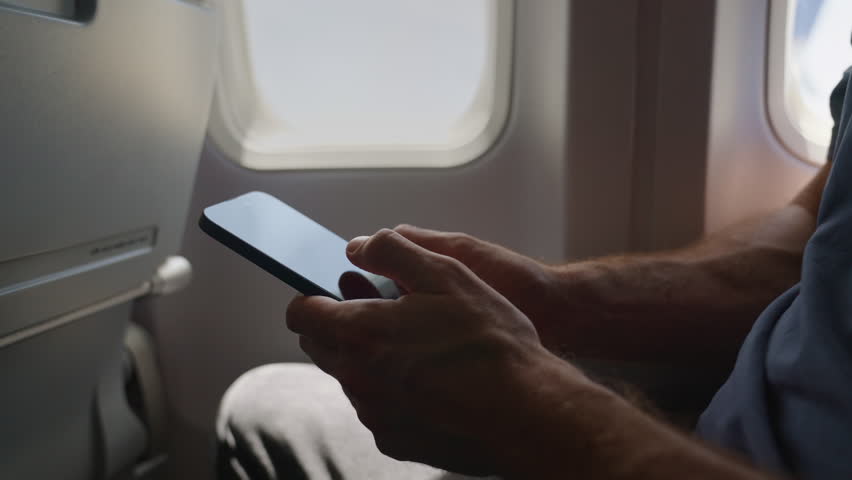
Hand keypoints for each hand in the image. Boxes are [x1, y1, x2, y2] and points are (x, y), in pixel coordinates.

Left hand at [287, 229, 569, 474]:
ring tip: (417, 344)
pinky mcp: (395, 441)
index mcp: (361, 334)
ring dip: (370, 357)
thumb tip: (359, 246)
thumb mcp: (446, 274)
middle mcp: (357, 379)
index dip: (314, 295)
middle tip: (384, 308)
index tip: (339, 288)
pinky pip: (378, 407)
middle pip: (321, 346)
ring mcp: (375, 415)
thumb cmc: (490, 344)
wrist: (528, 414)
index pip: (301, 313)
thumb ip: (394, 252)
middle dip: (341, 324)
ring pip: (352, 376)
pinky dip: (393, 390)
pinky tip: (432, 380)